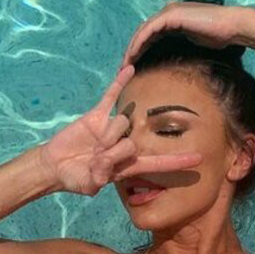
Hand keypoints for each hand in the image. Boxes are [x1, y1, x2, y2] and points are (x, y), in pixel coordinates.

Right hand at [38, 64, 202, 196]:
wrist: (55, 166)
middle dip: (114, 152)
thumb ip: (98, 177)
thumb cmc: (74, 179)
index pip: (157, 164)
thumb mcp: (87, 184)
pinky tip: (130, 69)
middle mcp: (124, 146)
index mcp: (126, 166)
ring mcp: (112, 129)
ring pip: (122, 123)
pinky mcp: (97, 116)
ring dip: (106, 136)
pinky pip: (111, 96)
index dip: (177, 162)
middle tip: (98, 159)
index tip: (199, 159)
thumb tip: (104, 167)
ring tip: (93, 146)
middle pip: (133, 143)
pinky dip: (119, 83)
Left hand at [121, 0, 249, 65]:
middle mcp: (167, 13)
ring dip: (131, 49)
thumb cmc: (217, 37)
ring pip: (142, 32)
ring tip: (124, 67)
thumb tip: (175, 61)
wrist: (230, 27)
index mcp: (172, 19)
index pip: (149, 35)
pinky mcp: (171, 16)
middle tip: (123, 71)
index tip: (132, 69)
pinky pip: (149, 30)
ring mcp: (168, 12)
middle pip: (142, 33)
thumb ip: (181, 46)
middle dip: (131, 52)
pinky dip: (139, 43)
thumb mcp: (194, 43)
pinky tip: (133, 56)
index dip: (138, 51)